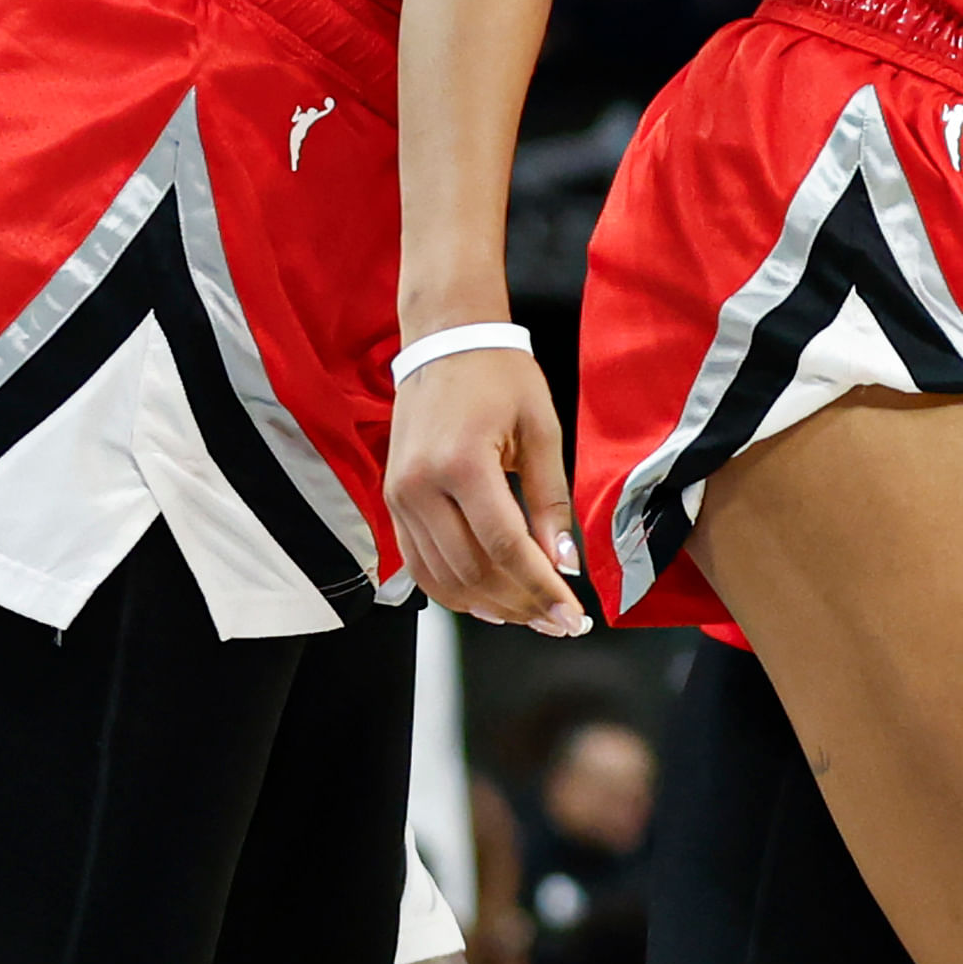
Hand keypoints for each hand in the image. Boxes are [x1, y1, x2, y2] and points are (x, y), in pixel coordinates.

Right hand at [383, 343, 589, 635]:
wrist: (445, 342)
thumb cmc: (498, 376)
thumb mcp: (541, 430)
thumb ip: (551, 499)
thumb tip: (563, 562)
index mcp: (462, 462)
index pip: (505, 547)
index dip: (540, 588)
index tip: (570, 615)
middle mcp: (421, 486)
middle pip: (473, 571)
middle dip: (521, 604)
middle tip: (559, 621)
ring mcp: (399, 497)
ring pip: (443, 579)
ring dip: (490, 606)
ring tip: (531, 614)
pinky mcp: (392, 503)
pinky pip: (420, 566)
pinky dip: (455, 591)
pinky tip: (490, 599)